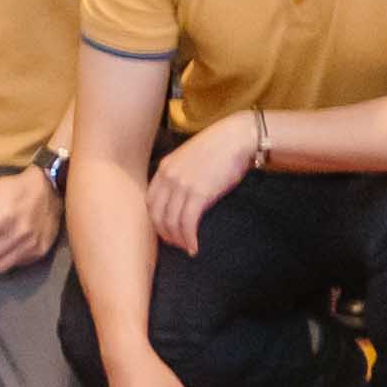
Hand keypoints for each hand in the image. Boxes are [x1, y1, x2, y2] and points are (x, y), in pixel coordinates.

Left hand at [146, 114, 263, 256]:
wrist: (236, 138)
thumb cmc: (218, 147)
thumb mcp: (188, 157)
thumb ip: (179, 174)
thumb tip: (180, 197)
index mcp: (164, 168)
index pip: (150, 201)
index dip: (155, 220)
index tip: (166, 230)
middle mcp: (169, 177)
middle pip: (156, 215)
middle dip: (164, 234)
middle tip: (176, 244)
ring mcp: (182, 185)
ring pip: (171, 222)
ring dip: (178, 240)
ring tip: (187, 248)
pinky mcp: (199, 193)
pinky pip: (187, 224)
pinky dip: (189, 239)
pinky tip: (194, 247)